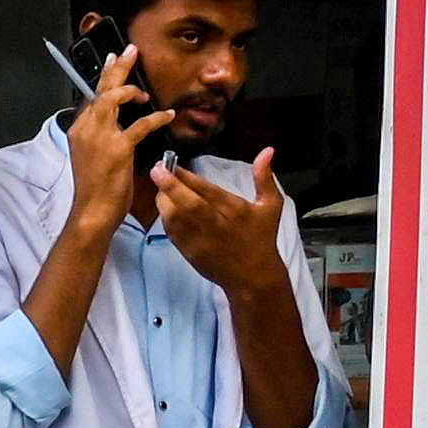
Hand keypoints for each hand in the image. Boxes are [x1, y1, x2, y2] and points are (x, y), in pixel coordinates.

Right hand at [60, 52, 175, 241]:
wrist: (92, 211)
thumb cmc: (95, 188)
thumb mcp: (92, 156)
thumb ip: (101, 136)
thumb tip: (116, 123)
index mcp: (79, 130)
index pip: (92, 97)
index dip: (105, 78)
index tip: (114, 62)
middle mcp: (86, 128)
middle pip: (101, 90)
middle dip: (117, 68)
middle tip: (130, 50)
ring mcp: (100, 137)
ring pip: (113, 100)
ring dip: (131, 88)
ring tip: (145, 88)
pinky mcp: (118, 148)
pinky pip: (140, 125)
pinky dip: (156, 118)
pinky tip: (168, 115)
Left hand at [154, 144, 295, 298]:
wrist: (252, 276)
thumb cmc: (262, 239)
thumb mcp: (271, 206)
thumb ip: (264, 177)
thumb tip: (267, 151)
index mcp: (235, 210)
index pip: (206, 190)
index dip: (187, 176)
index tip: (173, 164)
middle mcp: (216, 225)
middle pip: (187, 203)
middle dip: (169, 185)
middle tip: (157, 170)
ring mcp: (200, 241)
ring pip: (174, 218)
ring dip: (163, 200)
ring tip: (160, 186)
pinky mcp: (189, 252)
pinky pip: (172, 232)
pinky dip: (165, 217)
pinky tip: (165, 205)